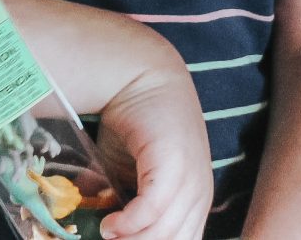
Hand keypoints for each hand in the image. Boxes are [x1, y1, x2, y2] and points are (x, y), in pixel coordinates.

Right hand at [92, 63, 214, 239]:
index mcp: (195, 200)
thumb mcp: (132, 174)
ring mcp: (191, 178)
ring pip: (165, 232)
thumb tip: (100, 230)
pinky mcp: (174, 163)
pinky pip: (154, 208)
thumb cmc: (139, 126)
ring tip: (105, 236)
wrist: (143, 76)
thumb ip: (123, 202)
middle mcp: (200, 193)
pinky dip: (131, 223)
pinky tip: (110, 225)